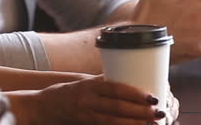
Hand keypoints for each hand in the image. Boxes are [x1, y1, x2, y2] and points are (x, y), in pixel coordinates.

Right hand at [10, 75, 164, 124]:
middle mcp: (86, 99)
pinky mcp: (83, 124)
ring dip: (134, 123)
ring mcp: (84, 114)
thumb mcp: (82, 82)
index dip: (135, 93)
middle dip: (140, 111)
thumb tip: (129, 80)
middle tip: (159, 113)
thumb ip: (102, 84)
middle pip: (117, 107)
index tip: (152, 96)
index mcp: (88, 85)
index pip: (115, 88)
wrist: (40, 107)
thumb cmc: (64, 93)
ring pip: (113, 121)